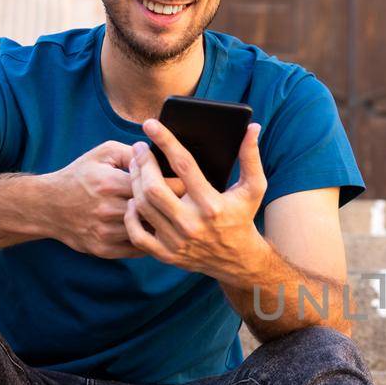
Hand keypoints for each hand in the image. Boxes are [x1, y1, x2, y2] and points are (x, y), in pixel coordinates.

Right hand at [47, 141, 183, 258]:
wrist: (48, 205)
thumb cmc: (80, 175)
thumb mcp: (102, 154)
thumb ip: (130, 152)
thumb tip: (156, 153)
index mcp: (109, 183)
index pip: (153, 186)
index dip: (174, 186)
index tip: (188, 186)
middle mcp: (107, 210)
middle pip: (152, 211)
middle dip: (173, 208)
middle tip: (189, 205)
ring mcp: (105, 232)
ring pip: (145, 232)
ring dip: (162, 227)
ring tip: (177, 220)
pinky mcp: (103, 249)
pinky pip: (135, 248)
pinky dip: (149, 241)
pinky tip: (158, 234)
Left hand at [125, 118, 266, 276]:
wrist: (239, 260)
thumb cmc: (243, 217)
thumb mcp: (254, 188)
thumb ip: (251, 157)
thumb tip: (252, 127)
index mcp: (212, 204)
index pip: (184, 165)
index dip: (165, 141)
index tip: (151, 124)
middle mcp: (192, 224)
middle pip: (153, 188)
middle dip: (142, 163)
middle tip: (138, 148)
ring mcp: (177, 240)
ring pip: (142, 207)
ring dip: (134, 183)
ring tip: (135, 168)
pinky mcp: (167, 254)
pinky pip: (137, 234)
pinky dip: (131, 216)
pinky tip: (134, 200)